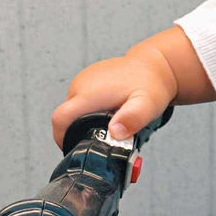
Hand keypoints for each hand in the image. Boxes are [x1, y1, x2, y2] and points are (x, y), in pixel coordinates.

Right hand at [51, 48, 177, 148]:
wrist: (154, 66)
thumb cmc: (151, 85)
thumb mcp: (147, 105)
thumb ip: (132, 118)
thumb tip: (115, 132)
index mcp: (90, 93)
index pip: (61, 118)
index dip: (61, 138)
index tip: (73, 149)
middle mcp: (82, 85)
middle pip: (66, 118)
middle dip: (77, 132)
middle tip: (101, 140)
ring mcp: (83, 81)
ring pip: (73, 110)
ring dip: (83, 122)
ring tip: (107, 125)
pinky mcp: (86, 80)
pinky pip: (80, 101)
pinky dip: (89, 111)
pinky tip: (107, 113)